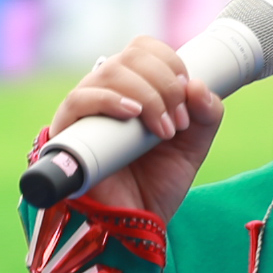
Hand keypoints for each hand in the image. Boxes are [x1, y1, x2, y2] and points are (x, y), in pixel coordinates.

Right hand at [53, 37, 225, 224]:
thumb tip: (198, 85)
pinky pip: (79, 100)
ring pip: (109, 72)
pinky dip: (109, 100)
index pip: (144, 49)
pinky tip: (132, 113)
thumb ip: (206, 114)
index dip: (170, 63)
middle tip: (177, 122)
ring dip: (146, 95)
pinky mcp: (66, 132)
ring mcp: (84, 110)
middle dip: (164, 84)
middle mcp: (106, 92)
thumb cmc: (157, 183)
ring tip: (162, 130)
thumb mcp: (193, 146)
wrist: (136, 223)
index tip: (188, 95)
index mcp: (133, 88)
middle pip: (129, 57)